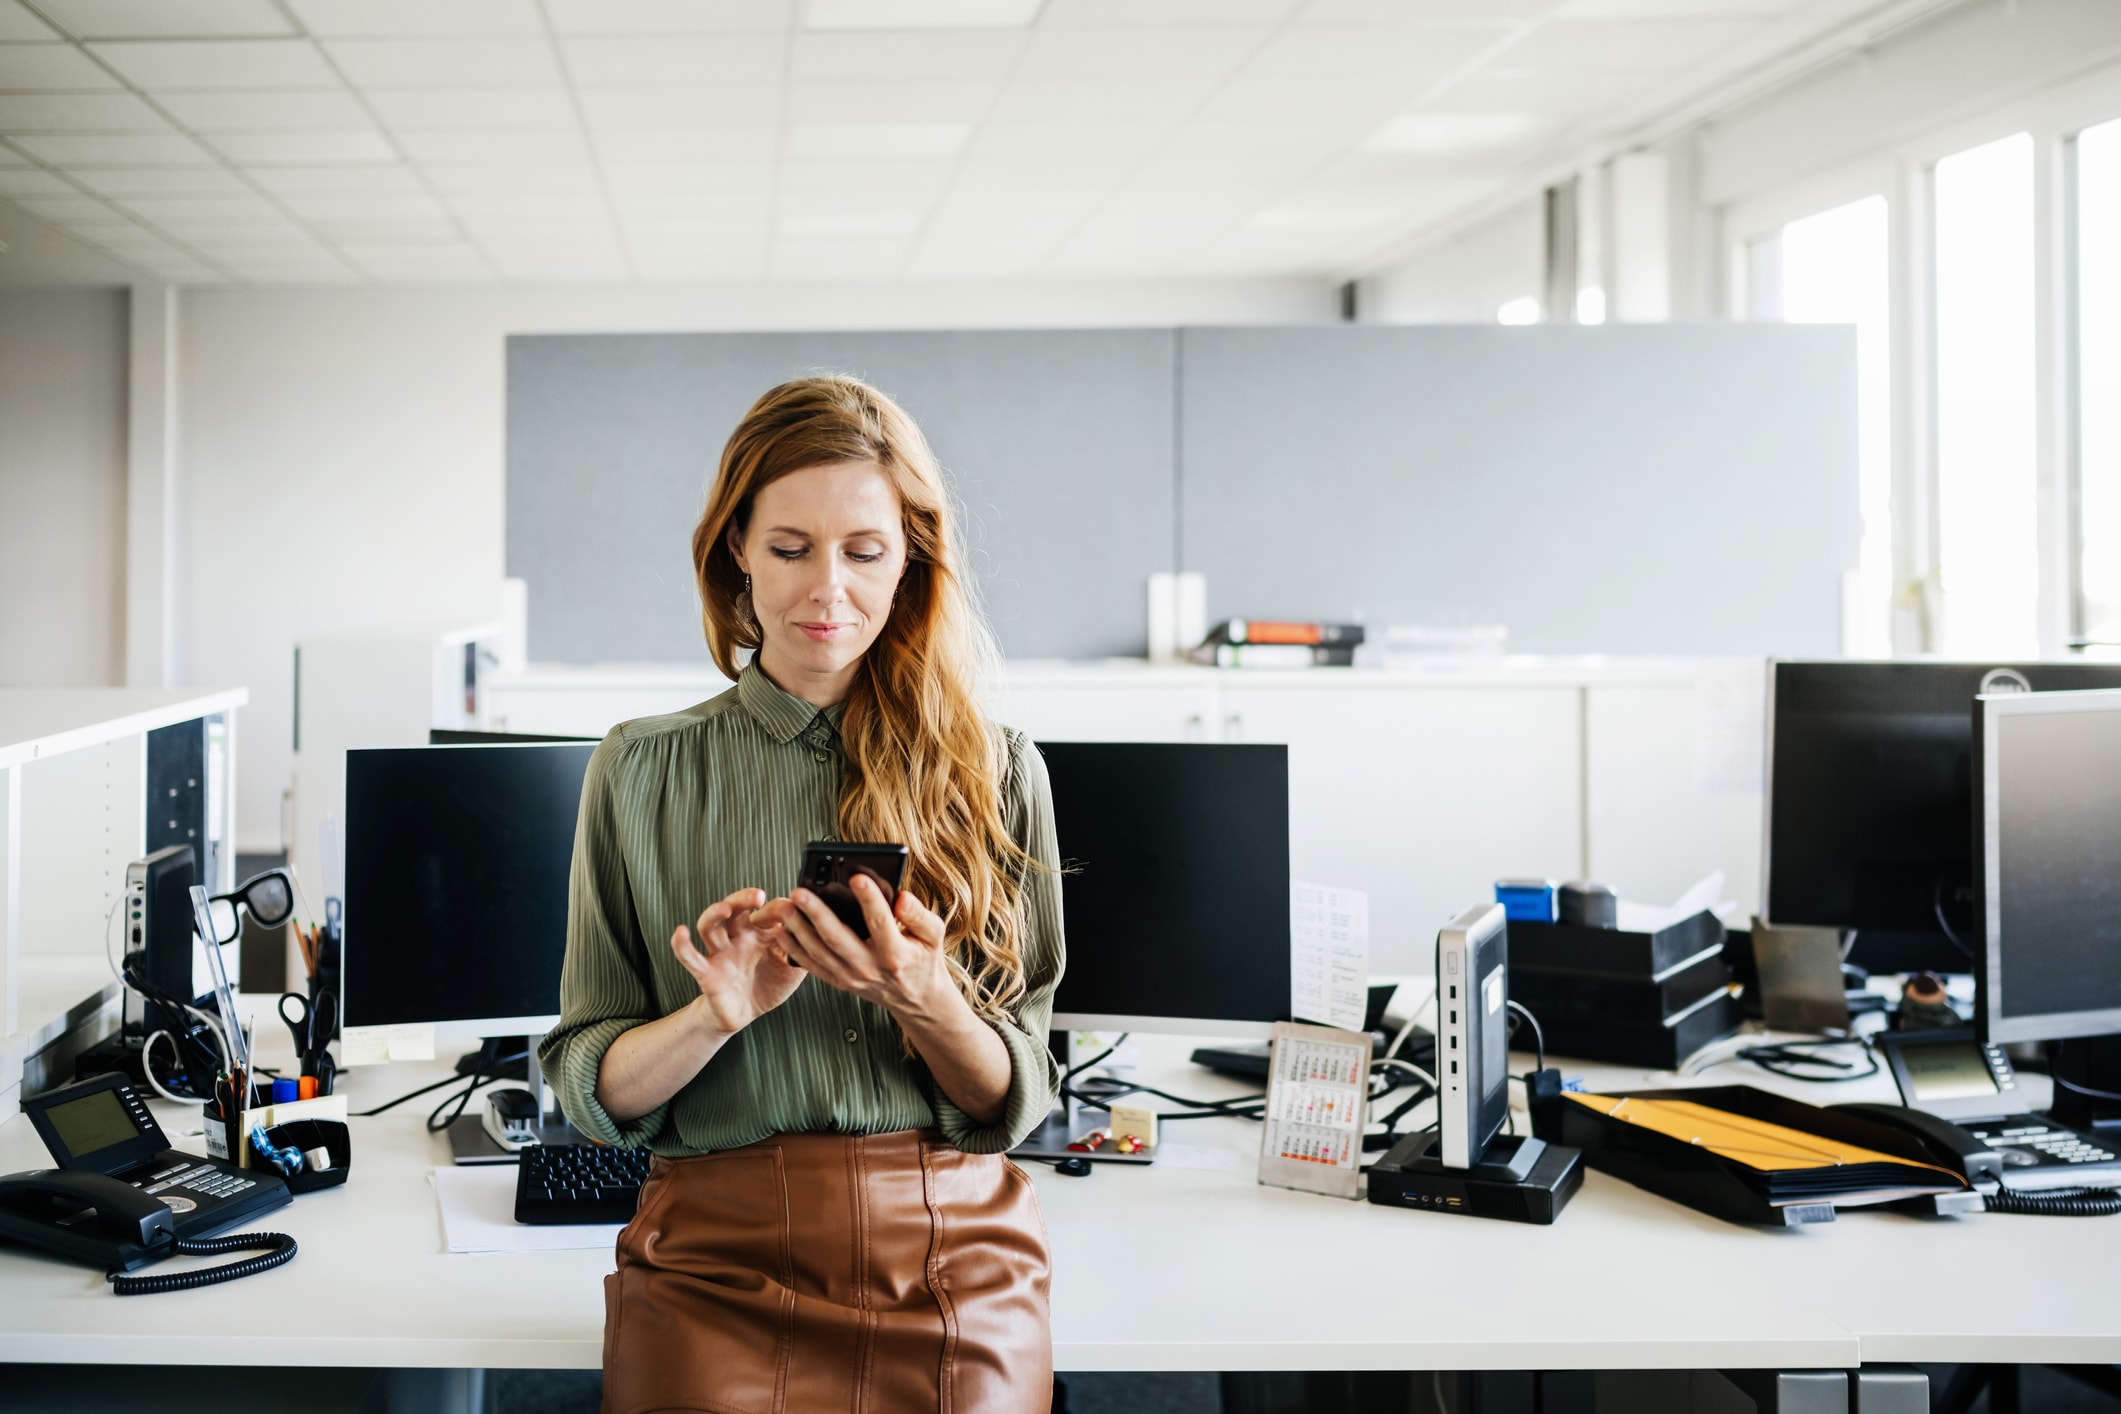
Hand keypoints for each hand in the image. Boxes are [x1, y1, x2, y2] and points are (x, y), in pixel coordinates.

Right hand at [671, 887, 806, 1037]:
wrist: (744, 1015)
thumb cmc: (767, 986)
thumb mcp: (793, 969)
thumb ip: (805, 951)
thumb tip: (825, 932)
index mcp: (761, 933)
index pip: (766, 912)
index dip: (777, 909)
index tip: (792, 908)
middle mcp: (738, 937)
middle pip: (736, 909)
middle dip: (744, 898)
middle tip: (758, 896)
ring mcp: (720, 952)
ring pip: (711, 925)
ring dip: (715, 913)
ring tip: (723, 908)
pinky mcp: (706, 972)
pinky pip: (690, 957)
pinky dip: (682, 945)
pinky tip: (681, 933)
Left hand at [752, 876, 952, 1023]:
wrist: (915, 997)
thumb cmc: (922, 960)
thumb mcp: (933, 936)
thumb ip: (919, 916)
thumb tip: (902, 898)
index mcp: (895, 953)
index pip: (880, 922)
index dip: (869, 899)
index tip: (857, 877)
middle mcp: (870, 967)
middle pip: (838, 938)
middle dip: (816, 913)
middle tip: (801, 892)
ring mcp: (851, 976)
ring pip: (818, 952)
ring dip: (798, 928)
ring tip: (786, 907)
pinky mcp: (838, 981)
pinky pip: (811, 965)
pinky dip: (793, 948)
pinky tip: (782, 930)